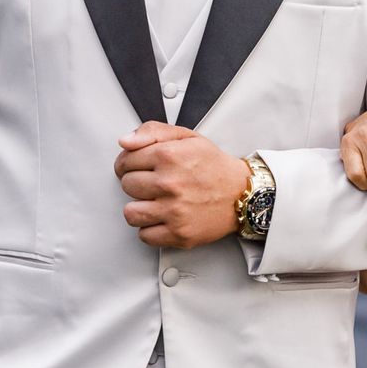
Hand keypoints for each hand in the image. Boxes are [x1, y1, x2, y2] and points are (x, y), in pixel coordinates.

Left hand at [114, 123, 250, 248]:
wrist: (242, 193)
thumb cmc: (214, 166)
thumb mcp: (186, 137)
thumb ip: (152, 132)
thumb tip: (125, 141)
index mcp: (168, 156)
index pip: (125, 162)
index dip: (129, 164)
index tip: (138, 168)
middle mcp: (170, 183)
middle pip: (127, 186)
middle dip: (137, 184)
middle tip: (154, 184)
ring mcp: (174, 211)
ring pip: (130, 213)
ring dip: (140, 208)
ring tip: (154, 202)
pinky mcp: (179, 233)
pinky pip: (145, 235)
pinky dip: (151, 229)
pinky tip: (163, 218)